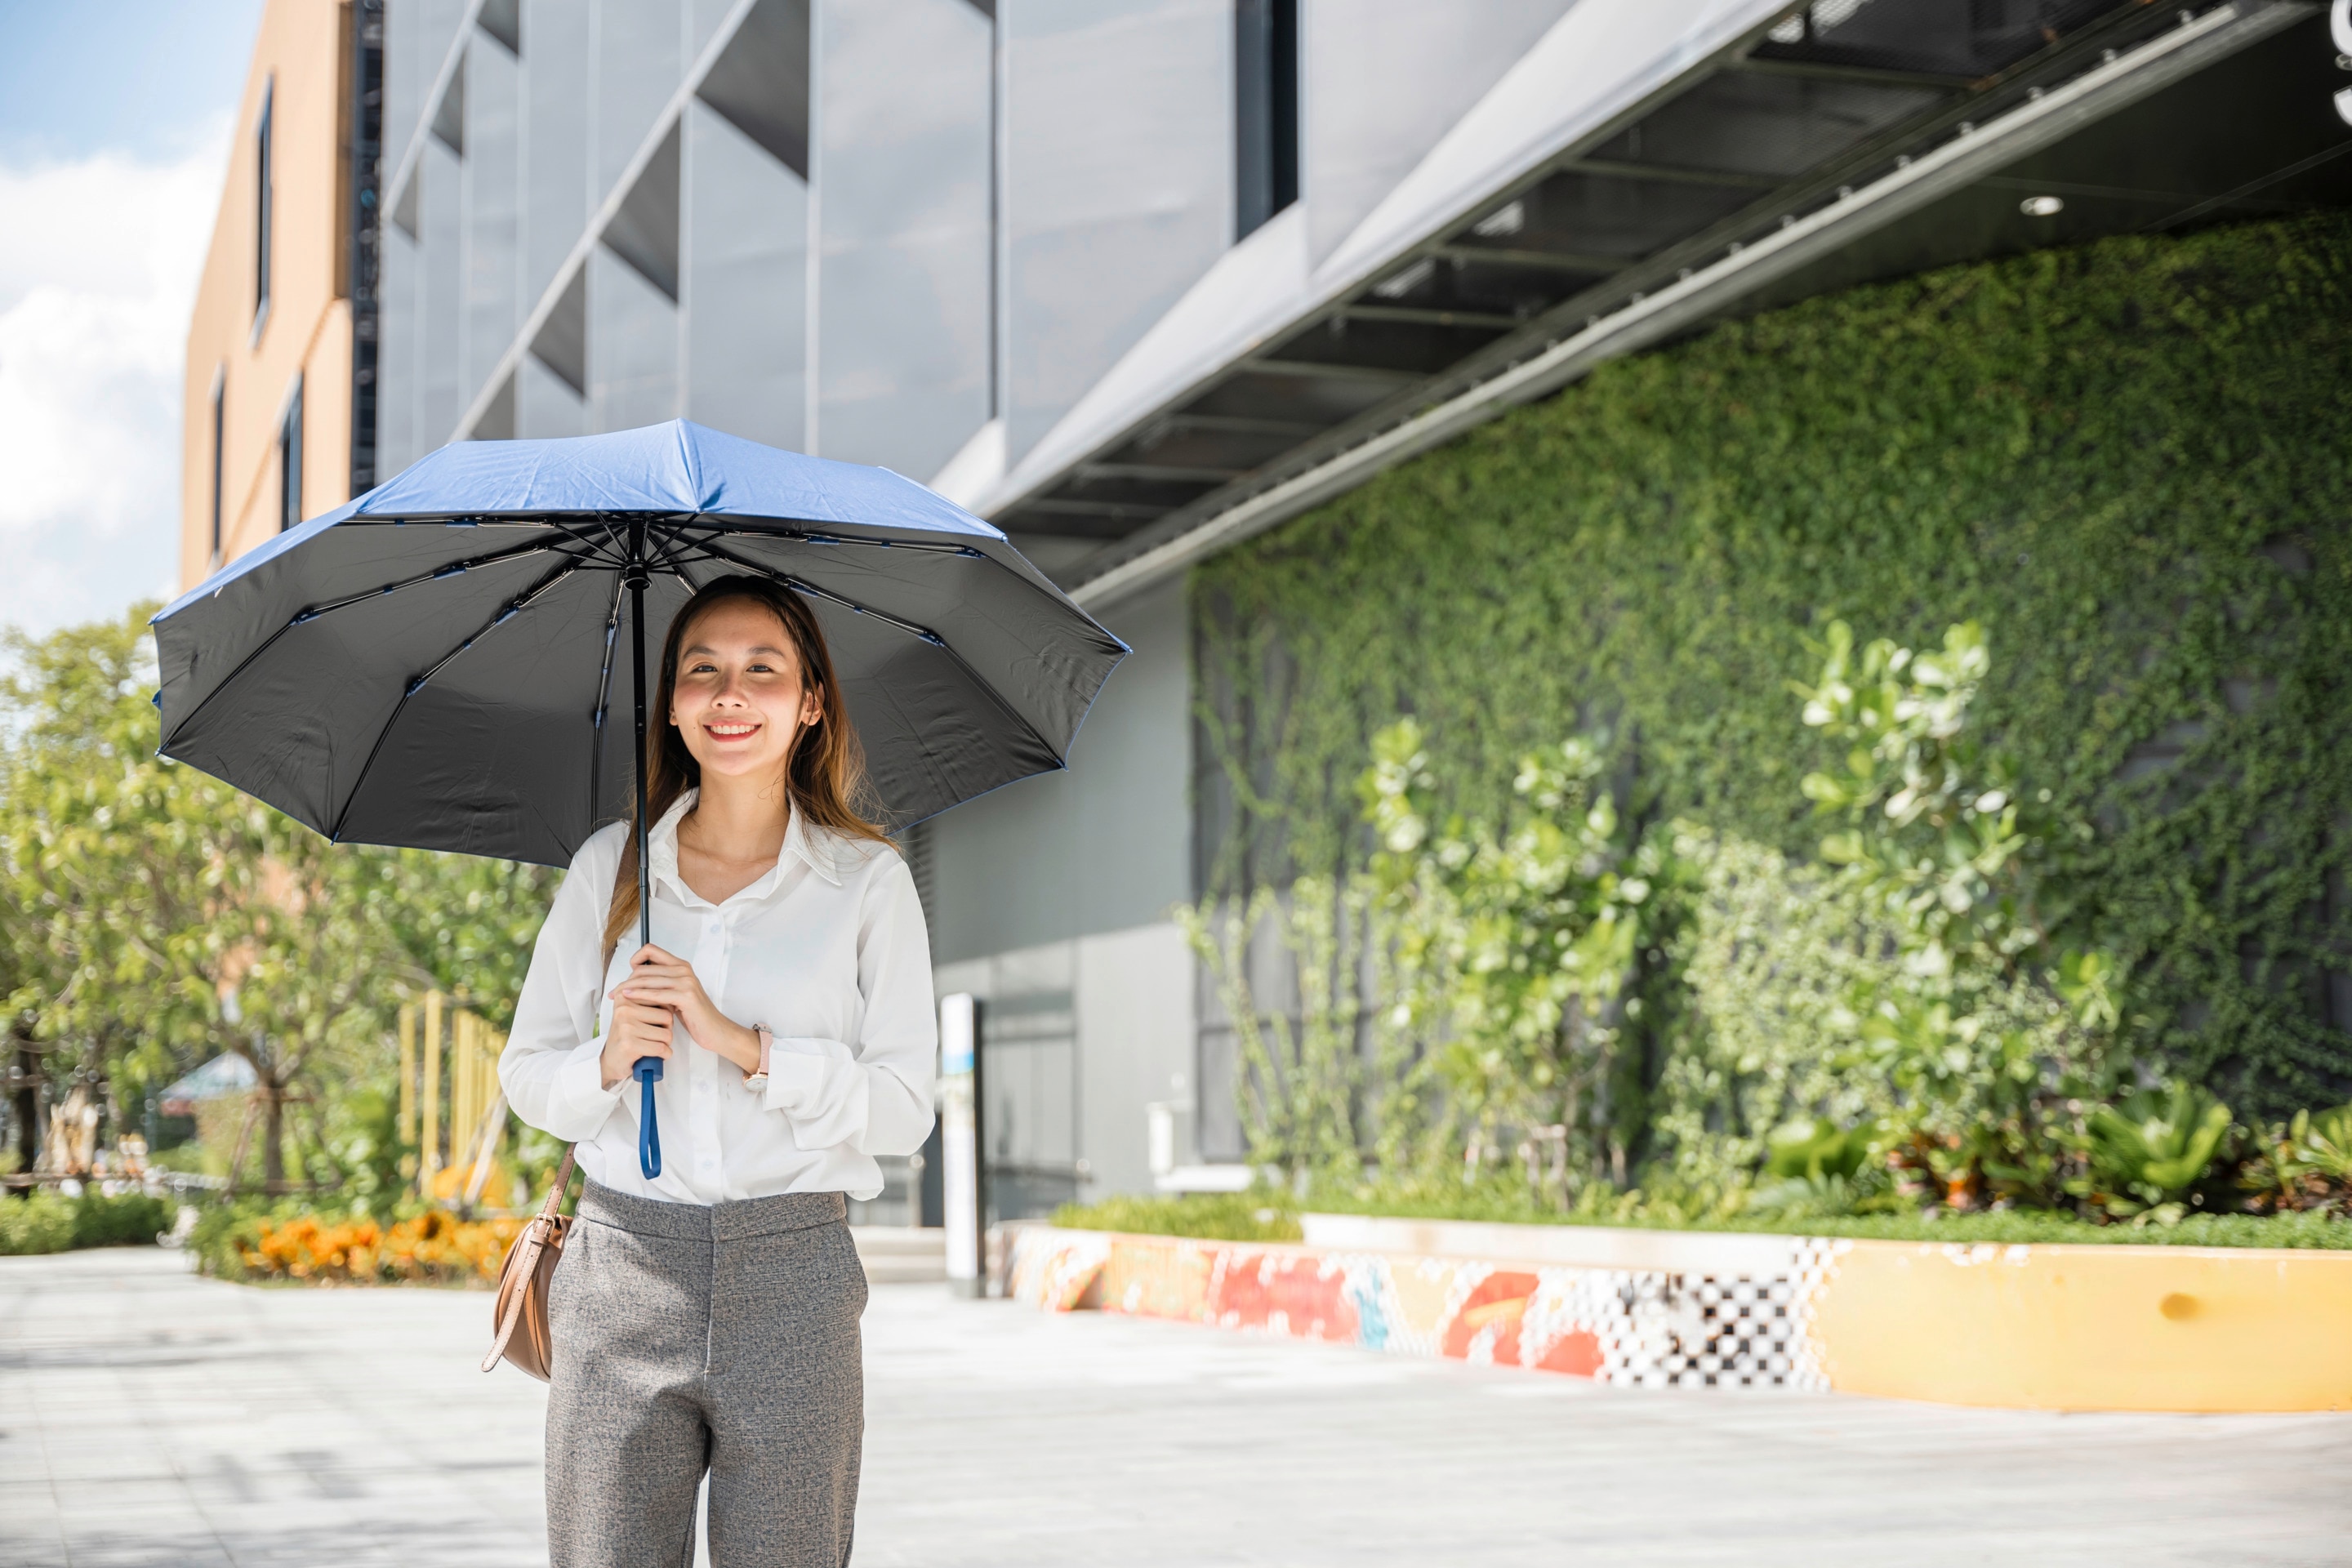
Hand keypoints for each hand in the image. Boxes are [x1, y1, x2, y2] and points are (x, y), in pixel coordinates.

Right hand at [599, 999, 671, 1090]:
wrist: (611, 1060)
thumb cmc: (627, 1035)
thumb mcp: (634, 1012)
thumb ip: (649, 999)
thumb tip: (672, 994)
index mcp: (625, 997)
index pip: (663, 1000)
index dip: (666, 1014)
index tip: (656, 1022)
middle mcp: (624, 1009)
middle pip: (667, 1017)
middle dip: (668, 1029)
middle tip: (657, 1036)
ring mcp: (626, 1027)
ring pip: (666, 1034)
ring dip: (666, 1044)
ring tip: (655, 1044)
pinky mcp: (629, 1044)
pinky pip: (660, 1048)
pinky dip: (665, 1054)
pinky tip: (658, 1055)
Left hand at [613, 945, 759, 1073]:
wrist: (714, 1030)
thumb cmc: (694, 1014)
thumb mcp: (675, 994)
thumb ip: (661, 984)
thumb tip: (636, 980)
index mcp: (681, 966)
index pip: (651, 949)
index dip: (636, 958)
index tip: (628, 973)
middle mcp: (683, 969)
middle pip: (645, 967)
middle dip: (626, 979)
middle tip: (615, 991)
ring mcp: (686, 981)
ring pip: (648, 979)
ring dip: (628, 987)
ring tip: (616, 995)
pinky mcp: (686, 996)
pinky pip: (656, 993)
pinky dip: (640, 995)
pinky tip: (629, 998)